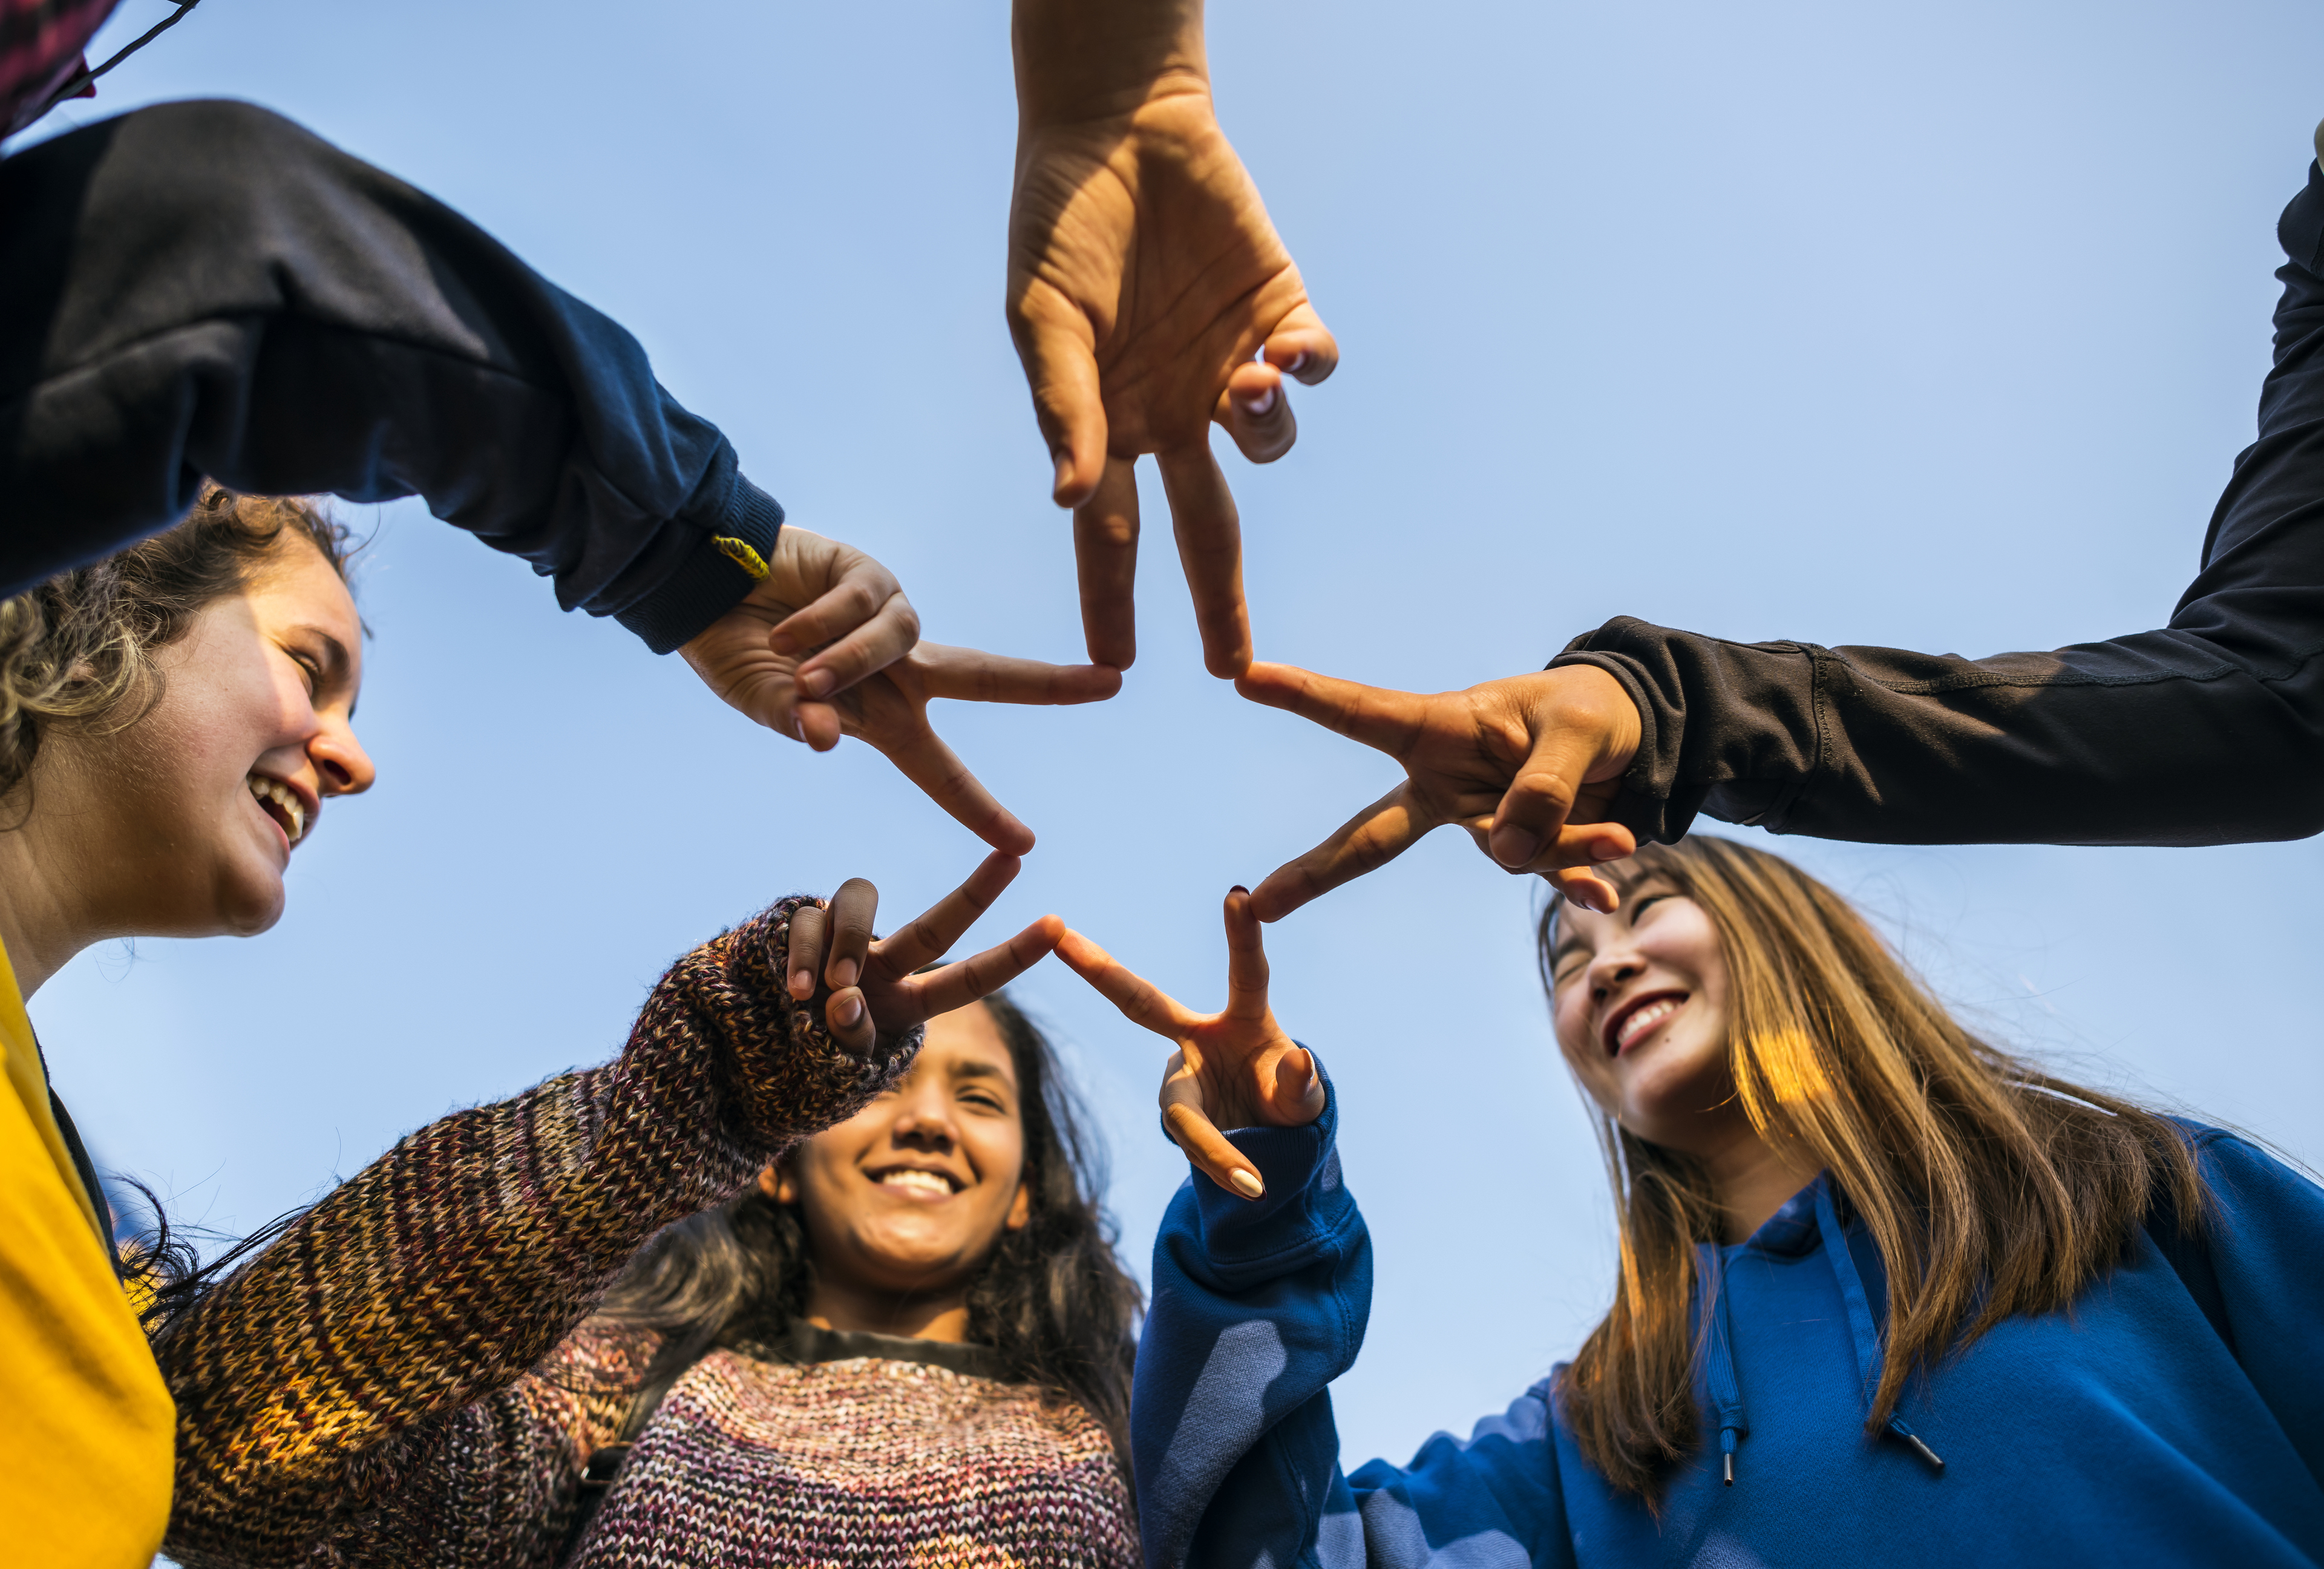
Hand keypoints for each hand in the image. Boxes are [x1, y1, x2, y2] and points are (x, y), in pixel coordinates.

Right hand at [682, 526, 1120, 852]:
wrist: (701, 585)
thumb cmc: (735, 654)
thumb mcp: (765, 703)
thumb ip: (796, 723)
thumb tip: (826, 738)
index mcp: (883, 719)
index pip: (942, 771)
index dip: (980, 807)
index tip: (1026, 843)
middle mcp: (901, 669)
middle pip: (989, 676)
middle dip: (1049, 683)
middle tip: (1112, 683)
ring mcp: (889, 616)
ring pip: (897, 642)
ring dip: (845, 659)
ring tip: (788, 661)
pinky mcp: (869, 572)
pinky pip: (864, 603)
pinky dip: (823, 622)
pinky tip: (784, 626)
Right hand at [784, 852, 1064, 1054]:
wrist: (746, 1046)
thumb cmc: (802, 1062)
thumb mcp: (836, 1067)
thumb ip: (849, 1039)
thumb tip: (844, 1000)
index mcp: (909, 1003)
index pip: (969, 979)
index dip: (1014, 955)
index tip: (1060, 925)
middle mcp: (886, 964)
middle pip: (937, 924)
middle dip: (979, 892)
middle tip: (1016, 859)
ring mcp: (845, 940)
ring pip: (863, 903)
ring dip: (848, 947)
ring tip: (819, 994)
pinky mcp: (801, 924)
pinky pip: (809, 920)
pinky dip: (805, 955)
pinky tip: (793, 989)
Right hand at [1008, 0, 1335, 676]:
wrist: (1115, 130)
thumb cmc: (1059, 224)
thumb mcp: (1043, 321)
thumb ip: (1063, 410)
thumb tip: (1066, 500)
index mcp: (1108, 425)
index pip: (1109, 533)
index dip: (1114, 598)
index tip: (1118, 664)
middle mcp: (1174, 413)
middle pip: (1206, 527)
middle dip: (1219, 599)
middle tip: (1230, 667)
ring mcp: (1228, 368)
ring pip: (1268, 443)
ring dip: (1264, 431)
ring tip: (1242, 388)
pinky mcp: (1278, 313)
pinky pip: (1309, 366)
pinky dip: (1307, 368)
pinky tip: (1287, 351)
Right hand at [1058, 887, 1323, 1199]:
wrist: (1270, 1141)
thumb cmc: (1290, 1101)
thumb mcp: (1307, 1099)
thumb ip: (1303, 1083)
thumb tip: (1301, 1060)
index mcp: (1244, 1017)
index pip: (1245, 972)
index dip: (1242, 934)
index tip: (1240, 893)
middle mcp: (1197, 1038)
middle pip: (1139, 1001)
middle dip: (1096, 967)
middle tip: (1058, 934)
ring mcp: (1180, 1076)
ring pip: (1182, 1113)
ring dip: (1215, 1147)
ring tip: (1253, 1182)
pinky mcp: (1177, 1115)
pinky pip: (1194, 1144)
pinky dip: (1223, 1166)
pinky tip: (1249, 1185)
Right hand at [1237, 662, 1645, 918]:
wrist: (1631, 739)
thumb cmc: (1588, 712)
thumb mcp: (1577, 731)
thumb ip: (1544, 789)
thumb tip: (1504, 853)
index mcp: (1443, 727)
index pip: (1363, 714)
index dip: (1305, 696)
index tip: (1243, 675)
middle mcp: (1445, 782)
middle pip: (1370, 834)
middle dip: (1315, 871)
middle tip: (1259, 903)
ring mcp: (1479, 821)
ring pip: (1504, 854)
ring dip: (1567, 845)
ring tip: (1620, 833)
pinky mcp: (1521, 848)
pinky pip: (1541, 874)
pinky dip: (1578, 880)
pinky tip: (1603, 898)